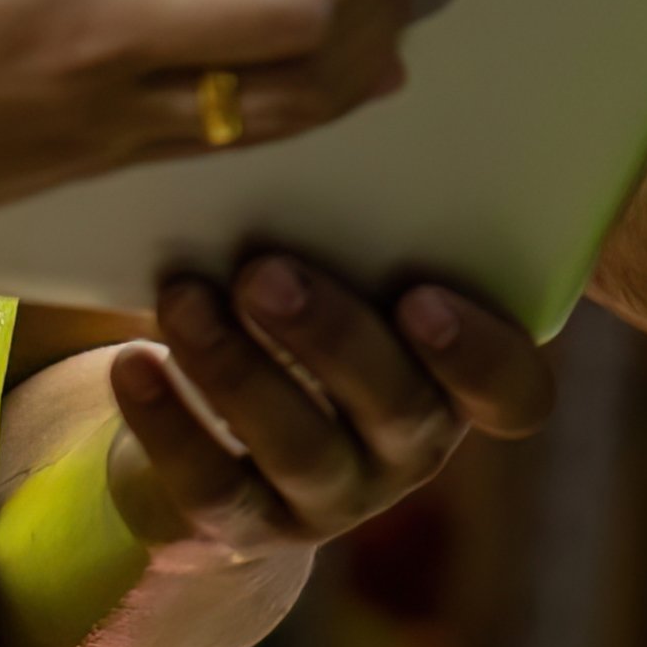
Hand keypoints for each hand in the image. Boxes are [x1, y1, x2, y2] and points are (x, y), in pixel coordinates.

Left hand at [105, 253, 555, 556]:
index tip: (421, 295)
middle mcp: (409, 449)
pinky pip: (213, 488)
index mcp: (456, 383)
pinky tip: (133, 361)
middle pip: (397, 410)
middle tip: (263, 272)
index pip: (513, 394)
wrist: (222, 423)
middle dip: (330, 338)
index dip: (481, 356)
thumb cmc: (309, 307)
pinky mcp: (249, 526)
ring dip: (237, 369)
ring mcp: (332, 497)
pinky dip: (169, 423)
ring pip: (301, 449)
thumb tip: (322, 120)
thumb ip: (363, 233)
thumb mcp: (352, 276)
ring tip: (183, 297)